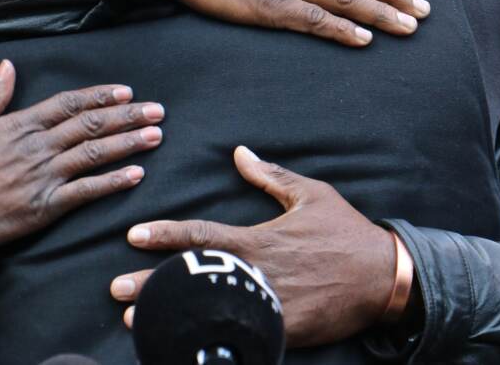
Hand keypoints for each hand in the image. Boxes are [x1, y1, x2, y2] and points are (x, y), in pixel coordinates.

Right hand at [0, 60, 163, 255]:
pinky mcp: (43, 206)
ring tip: (156, 135)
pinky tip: (136, 174)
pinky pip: (86, 192)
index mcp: (20, 124)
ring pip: (95, 154)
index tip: (126, 91)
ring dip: (129, 143)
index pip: (70, 103)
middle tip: (157, 110)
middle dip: (128, 115)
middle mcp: (37, 146)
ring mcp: (43, 176)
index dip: (101, 96)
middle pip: (92, 125)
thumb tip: (8, 65)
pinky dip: (113, 182)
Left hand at [109, 147, 398, 346]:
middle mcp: (256, 272)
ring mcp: (268, 305)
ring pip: (209, 310)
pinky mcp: (282, 332)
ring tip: (135, 320)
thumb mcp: (311, 194)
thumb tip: (240, 153)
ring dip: (170, 314)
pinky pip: (239, 335)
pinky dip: (209, 340)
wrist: (384, 278)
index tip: (133, 235)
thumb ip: (272, 176)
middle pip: (193, 277)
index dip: (164, 234)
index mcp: (258, 238)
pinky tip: (183, 346)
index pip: (201, 234)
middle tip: (115, 289)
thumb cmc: (345, 232)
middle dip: (151, 283)